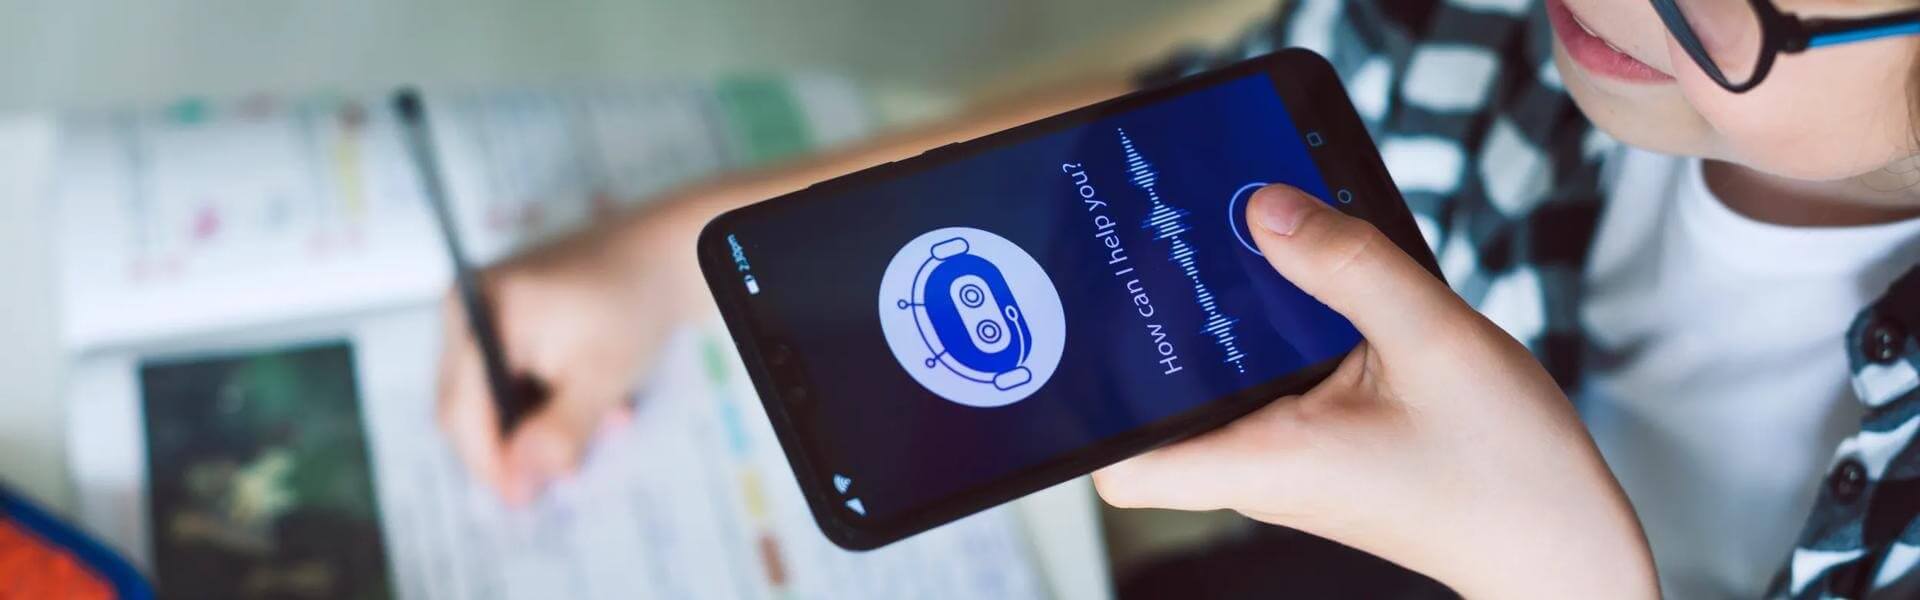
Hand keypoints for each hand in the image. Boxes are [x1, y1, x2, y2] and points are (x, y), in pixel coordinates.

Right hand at [435, 227, 673, 505]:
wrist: (663, 252)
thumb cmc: (633, 304)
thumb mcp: (602, 376)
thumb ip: (558, 431)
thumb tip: (519, 481)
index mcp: (478, 311)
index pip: (460, 408)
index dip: (487, 462)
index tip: (520, 499)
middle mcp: (466, 308)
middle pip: (466, 406)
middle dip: (516, 444)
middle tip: (566, 470)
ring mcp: (480, 312)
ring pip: (489, 397)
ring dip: (538, 424)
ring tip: (601, 421)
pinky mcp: (501, 320)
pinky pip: (507, 378)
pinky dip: (544, 400)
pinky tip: (593, 401)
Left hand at [1091, 185, 1655, 598]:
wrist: (1564, 539)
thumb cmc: (1508, 470)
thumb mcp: (1436, 340)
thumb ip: (1347, 265)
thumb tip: (1263, 208)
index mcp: (1265, 463)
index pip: (1125, 470)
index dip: (1093, 407)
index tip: (1095, 332)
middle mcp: (1262, 471)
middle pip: (1165, 406)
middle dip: (1162, 328)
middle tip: (1168, 251)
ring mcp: (1289, 461)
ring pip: (1221, 387)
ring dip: (1226, 323)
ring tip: (1236, 248)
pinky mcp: (1321, 447)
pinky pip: (1271, 384)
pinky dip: (1276, 334)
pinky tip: (1303, 281)